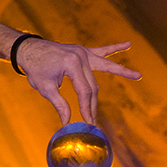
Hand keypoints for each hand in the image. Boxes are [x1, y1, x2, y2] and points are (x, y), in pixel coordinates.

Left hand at [17, 38, 138, 123]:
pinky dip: (114, 48)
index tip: (88, 121)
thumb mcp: (45, 88)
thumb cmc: (35, 68)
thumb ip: (60, 104)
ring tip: (138, 75)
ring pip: (105, 66)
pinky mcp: (83, 51)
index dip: (86, 108)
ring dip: (122, 71)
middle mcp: (81, 55)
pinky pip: (102, 50)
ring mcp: (83, 51)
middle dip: (93, 103)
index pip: (84, 90)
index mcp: (72, 63)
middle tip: (93, 119)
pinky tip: (127, 44)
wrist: (28, 49)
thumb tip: (68, 122)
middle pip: (94, 84)